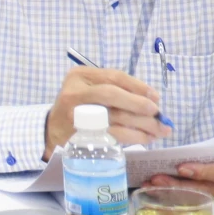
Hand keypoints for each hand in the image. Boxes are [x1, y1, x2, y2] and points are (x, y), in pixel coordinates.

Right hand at [45, 66, 168, 154]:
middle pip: (112, 94)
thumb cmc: (79, 107)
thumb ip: (116, 90)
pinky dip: (134, 137)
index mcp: (80, 75)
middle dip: (139, 104)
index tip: (156, 97)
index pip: (113, 76)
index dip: (138, 86)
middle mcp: (76, 92)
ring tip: (160, 130)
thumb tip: (152, 100)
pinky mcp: (82, 133)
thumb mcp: (90, 90)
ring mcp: (77, 114)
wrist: (53, 129)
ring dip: (143, 124)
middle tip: (158, 114)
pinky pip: (114, 134)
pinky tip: (146, 138)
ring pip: (115, 116)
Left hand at [147, 120, 213, 210]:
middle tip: (157, 179)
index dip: (205, 172)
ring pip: (208, 199)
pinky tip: (167, 189)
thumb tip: (213, 150)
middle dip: (184, 186)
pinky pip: (208, 202)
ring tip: (155, 185)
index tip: (181, 168)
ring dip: (181, 193)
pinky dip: (188, 195)